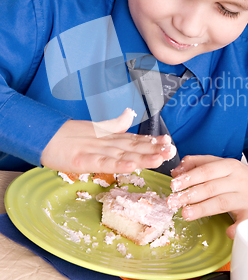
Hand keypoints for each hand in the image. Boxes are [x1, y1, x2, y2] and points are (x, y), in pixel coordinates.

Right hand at [41, 108, 175, 173]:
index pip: (135, 139)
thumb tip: (130, 113)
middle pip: (134, 146)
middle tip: (172, 149)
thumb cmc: (68, 136)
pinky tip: (132, 165)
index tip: (168, 142)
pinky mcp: (84, 160)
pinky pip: (104, 163)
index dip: (152, 141)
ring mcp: (96, 151)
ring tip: (160, 157)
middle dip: (154, 149)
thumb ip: (114, 124)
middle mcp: (107, 143)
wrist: (44, 136)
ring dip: (143, 156)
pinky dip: (119, 164)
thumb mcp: (95, 129)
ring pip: (123, 154)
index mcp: (110, 137)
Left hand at [167, 155, 247, 238]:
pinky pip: (244, 222)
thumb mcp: (222, 165)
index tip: (173, 184)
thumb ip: (199, 164)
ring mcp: (246, 198)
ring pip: (222, 202)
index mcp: (229, 165)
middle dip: (190, 194)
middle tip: (172, 202)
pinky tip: (227, 232)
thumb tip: (176, 172)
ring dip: (202, 208)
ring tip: (185, 213)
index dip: (189, 177)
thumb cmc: (239, 178)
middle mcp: (239, 180)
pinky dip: (237, 228)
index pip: (206, 170)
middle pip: (211, 187)